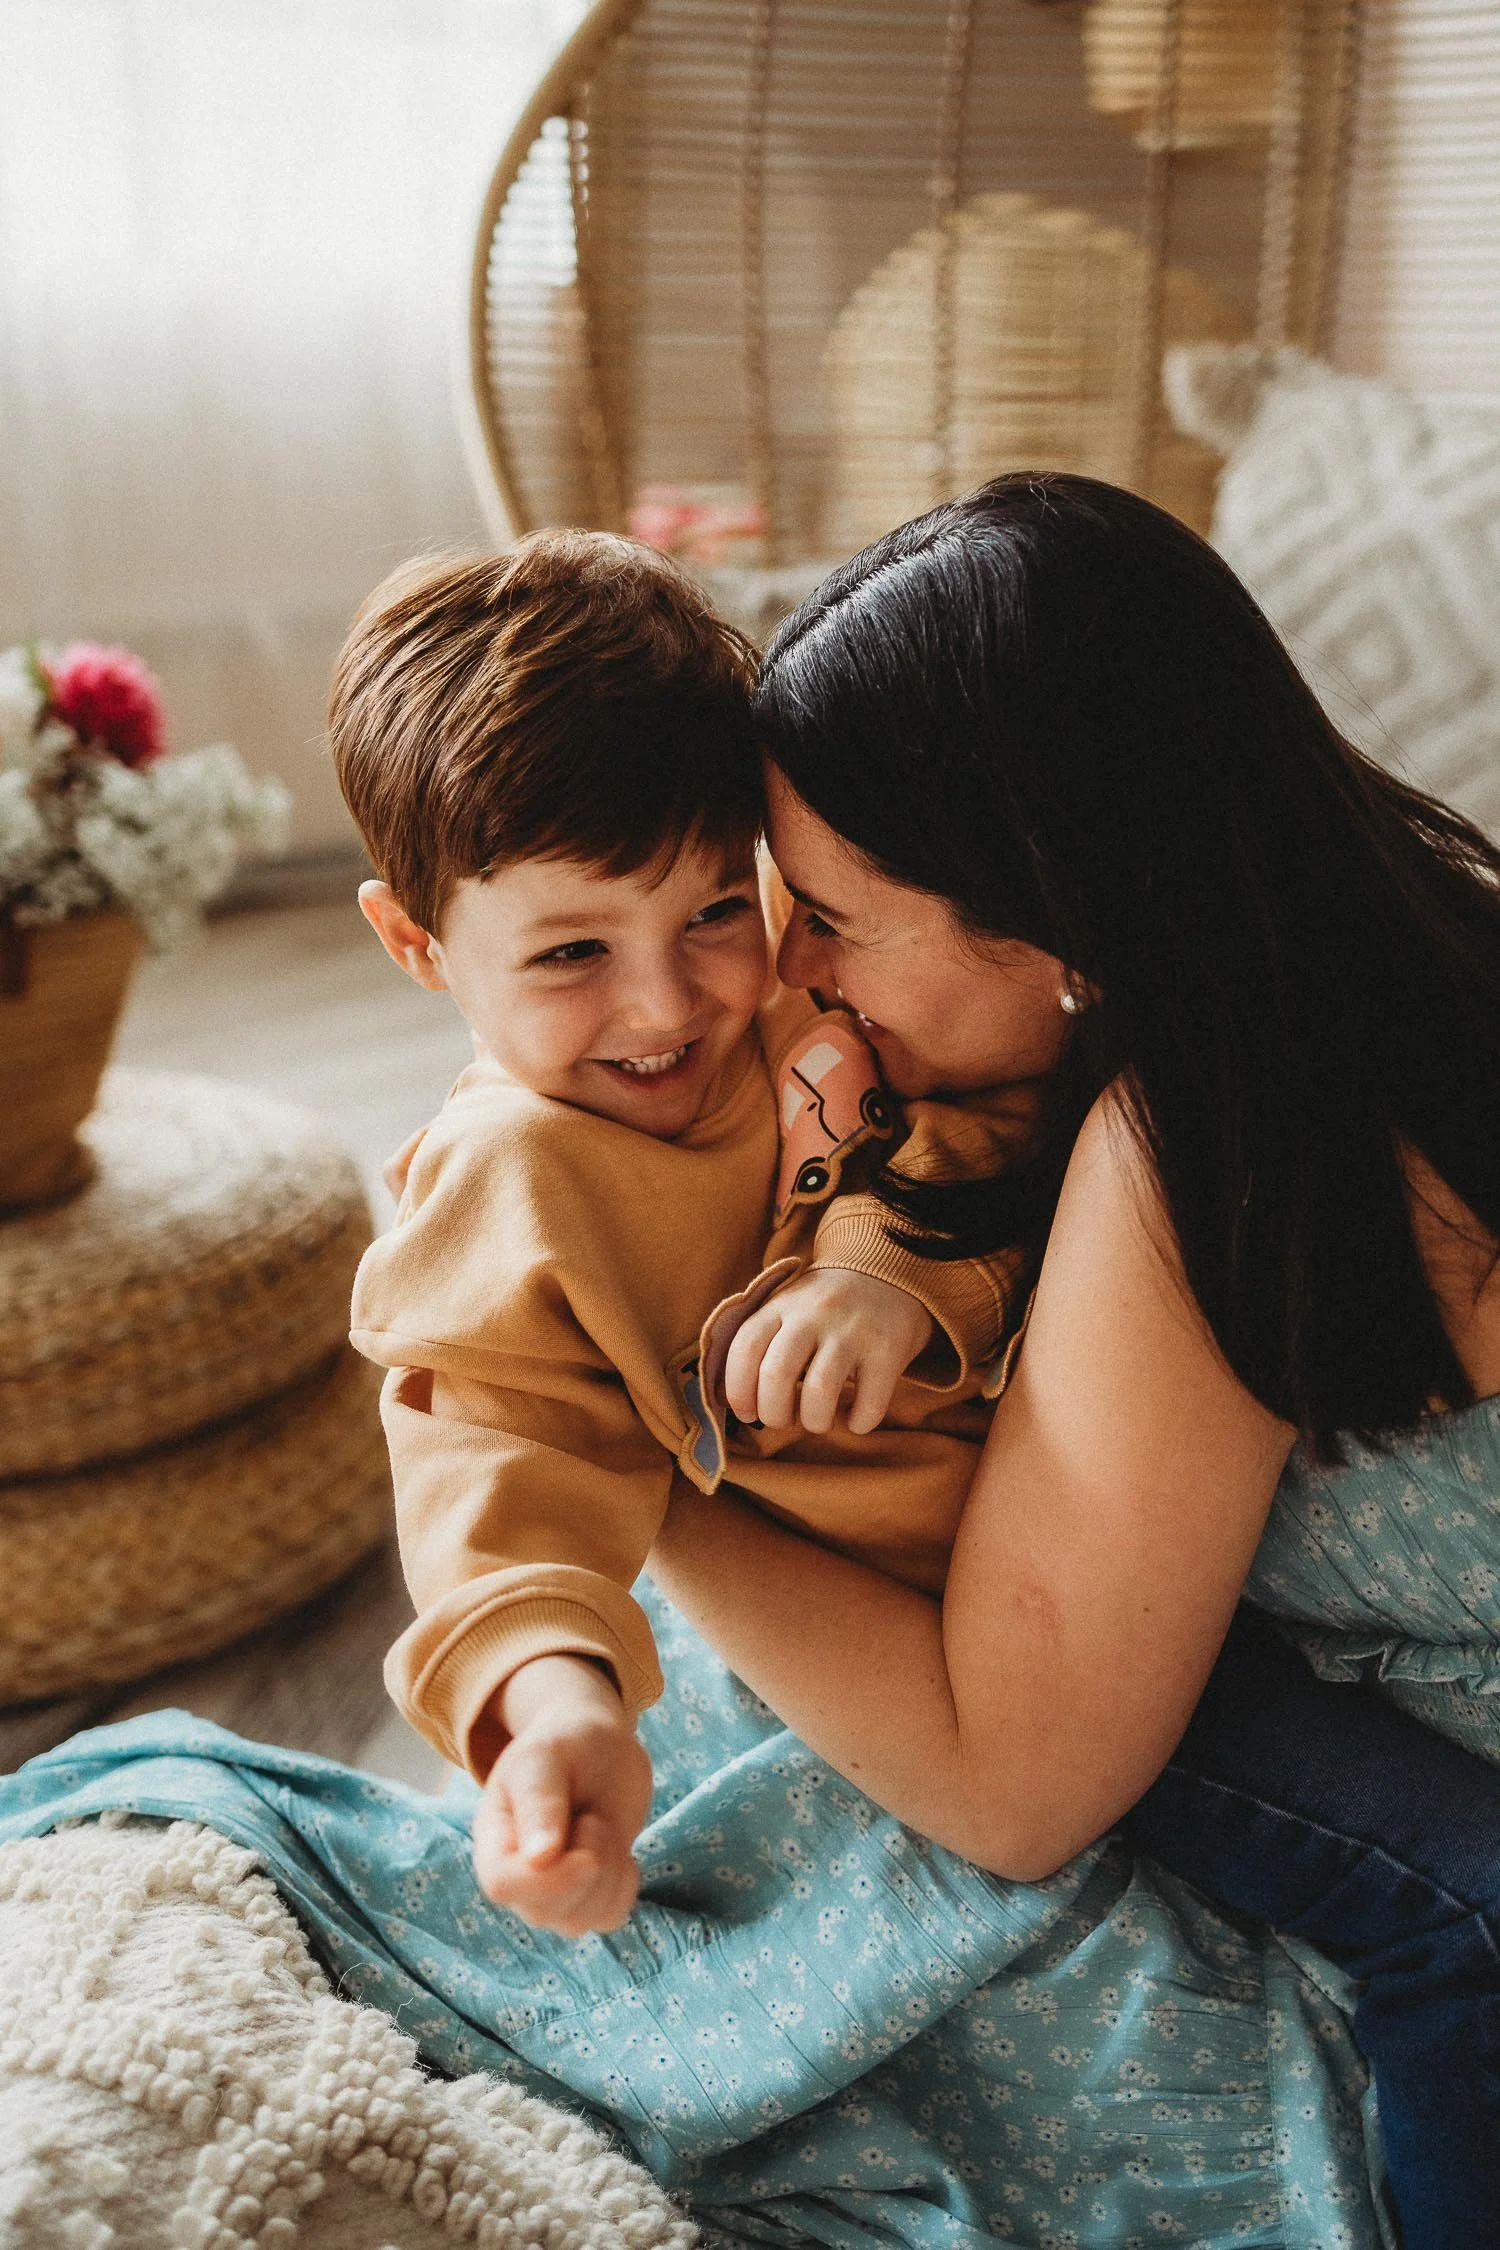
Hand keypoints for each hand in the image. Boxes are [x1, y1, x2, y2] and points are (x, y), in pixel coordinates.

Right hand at [471, 1655, 652, 1935]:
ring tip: (598, 1826)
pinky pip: (610, 1916)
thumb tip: (539, 1860)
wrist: (597, 1748)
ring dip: (608, 1870)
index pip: (502, 1884)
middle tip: (591, 1816)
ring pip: (581, 1919)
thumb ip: (539, 1803)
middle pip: (545, 1910)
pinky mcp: (588, 1900)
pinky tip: (615, 1849)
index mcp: (493, 1840)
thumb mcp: (545, 1758)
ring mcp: (552, 1897)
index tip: (587, 1857)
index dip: (548, 1880)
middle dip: (588, 1863)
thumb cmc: (562, 1746)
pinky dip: (625, 1883)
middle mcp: (517, 1878)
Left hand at [723, 1267, 932, 1435]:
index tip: (746, 1413)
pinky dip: (857, 1423)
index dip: (737, 1390)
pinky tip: (854, 1417)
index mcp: (782, 1305)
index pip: (745, 1348)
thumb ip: (764, 1340)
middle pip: (776, 1374)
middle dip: (773, 1414)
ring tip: (818, 1420)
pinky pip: (868, 1404)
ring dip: (814, 1421)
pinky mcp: (888, 1350)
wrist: (890, 1270)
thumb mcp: (789, 1306)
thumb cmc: (828, 1304)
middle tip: (783, 1420)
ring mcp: (852, 1331)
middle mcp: (814, 1314)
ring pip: (819, 1390)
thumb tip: (736, 1400)